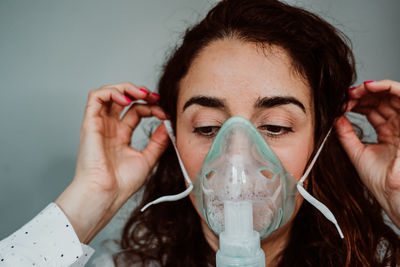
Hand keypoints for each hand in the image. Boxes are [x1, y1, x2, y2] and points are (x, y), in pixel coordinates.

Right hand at [56, 83, 168, 242]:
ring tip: (142, 94)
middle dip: (140, 93)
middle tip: (155, 97)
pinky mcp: (90, 123)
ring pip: (108, 93)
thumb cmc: (121, 183)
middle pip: (123, 99)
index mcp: (121, 136)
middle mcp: (109, 128)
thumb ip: (158, 142)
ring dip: (126, 88)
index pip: (136, 111)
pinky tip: (126, 99)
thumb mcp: (147, 159)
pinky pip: (95, 97)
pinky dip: (111, 91)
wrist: (106, 194)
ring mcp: (99, 124)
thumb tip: (169, 126)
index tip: (166, 113)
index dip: (152, 108)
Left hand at [335, 80, 399, 227]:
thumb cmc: (379, 182)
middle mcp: (398, 128)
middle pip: (382, 100)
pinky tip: (369, 86)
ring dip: (373, 88)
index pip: (373, 111)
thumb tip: (335, 118)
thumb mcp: (357, 153)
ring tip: (355, 90)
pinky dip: (388, 87)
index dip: (358, 103)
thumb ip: (346, 135)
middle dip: (364, 94)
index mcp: (388, 135)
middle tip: (347, 94)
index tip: (342, 102)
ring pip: (393, 95)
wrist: (394, 196)